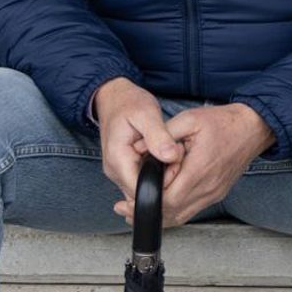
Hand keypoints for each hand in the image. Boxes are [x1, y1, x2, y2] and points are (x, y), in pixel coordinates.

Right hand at [94, 77, 183, 211]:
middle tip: (176, 156)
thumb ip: (158, 136)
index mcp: (118, 159)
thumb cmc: (129, 104)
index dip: (161, 182)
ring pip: (143, 188)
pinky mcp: (126, 169)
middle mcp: (115, 171)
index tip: (175, 163)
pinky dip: (156, 173)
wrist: (115, 99)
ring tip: (171, 154)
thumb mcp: (146, 114)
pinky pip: (142, 180)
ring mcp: (119, 171)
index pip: (139, 189)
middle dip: (163, 181)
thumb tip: (170, 156)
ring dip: (161, 177)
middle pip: (141, 192)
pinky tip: (165, 157)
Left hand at [114, 103, 274, 226]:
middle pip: (172, 212)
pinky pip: (191, 210)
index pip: (167, 199)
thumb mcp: (189, 119)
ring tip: (138, 208)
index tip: (128, 198)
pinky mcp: (217, 194)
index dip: (145, 201)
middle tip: (125, 207)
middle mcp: (208, 187)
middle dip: (146, 211)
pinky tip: (162, 203)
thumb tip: (137, 149)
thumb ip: (162, 135)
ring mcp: (214, 193)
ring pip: (181, 216)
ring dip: (160, 214)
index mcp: (199, 169)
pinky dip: (174, 210)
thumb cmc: (224, 122)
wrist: (253, 127)